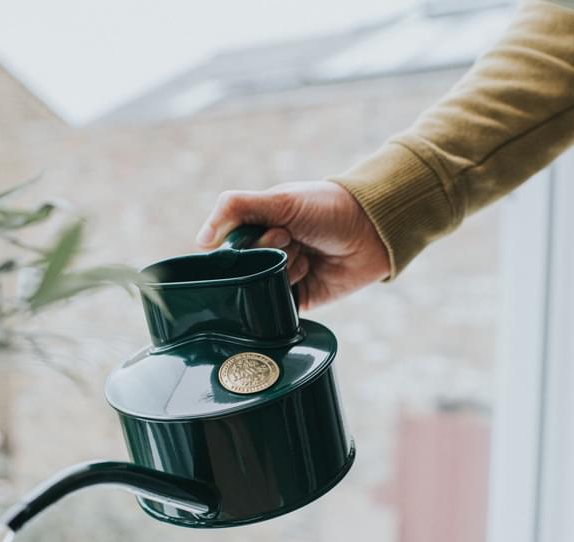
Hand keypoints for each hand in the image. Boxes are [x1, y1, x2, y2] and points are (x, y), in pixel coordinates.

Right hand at [196, 181, 389, 309]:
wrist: (372, 232)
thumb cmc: (327, 208)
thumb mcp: (279, 199)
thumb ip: (234, 208)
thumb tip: (201, 241)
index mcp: (256, 227)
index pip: (227, 245)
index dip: (246, 242)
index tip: (273, 229)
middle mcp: (265, 254)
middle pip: (244, 268)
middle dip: (269, 254)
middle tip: (293, 239)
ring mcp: (281, 278)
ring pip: (260, 289)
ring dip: (285, 271)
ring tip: (307, 256)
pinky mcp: (297, 301)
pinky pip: (276, 309)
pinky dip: (288, 295)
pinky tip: (307, 275)